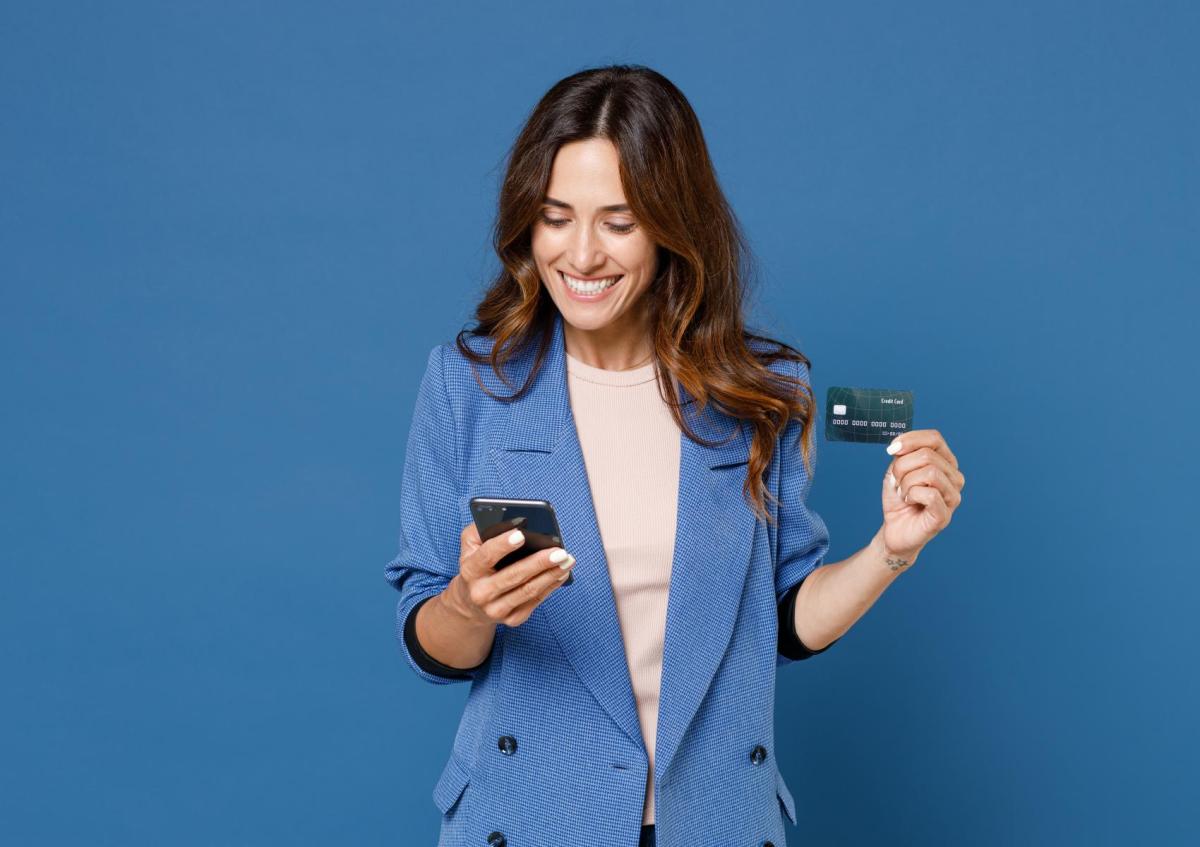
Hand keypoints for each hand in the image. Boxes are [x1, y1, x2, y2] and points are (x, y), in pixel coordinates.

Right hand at [445, 522, 576, 627]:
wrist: (471, 603)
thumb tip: (511, 520)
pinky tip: (561, 574)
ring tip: (566, 561)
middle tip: (560, 551)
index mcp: (470, 570)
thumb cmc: (477, 565)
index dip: (503, 545)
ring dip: (551, 575)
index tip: (521, 534)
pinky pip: (535, 601)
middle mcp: (481, 592)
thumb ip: (482, 529)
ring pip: (528, 591)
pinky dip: (551, 587)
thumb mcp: (471, 545)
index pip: (486, 556)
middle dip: (539, 562)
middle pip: (513, 576)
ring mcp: (496, 609)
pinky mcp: (511, 619)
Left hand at [880, 428, 965, 558]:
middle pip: (927, 455)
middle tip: (897, 482)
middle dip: (902, 467)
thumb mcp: (897, 470)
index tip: (891, 450)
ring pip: (929, 472)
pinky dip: (912, 495)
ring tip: (904, 494)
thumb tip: (900, 444)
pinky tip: (910, 502)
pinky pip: (930, 494)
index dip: (910, 439)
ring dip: (906, 483)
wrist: (893, 529)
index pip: (934, 438)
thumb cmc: (899, 498)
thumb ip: (903, 454)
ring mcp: (953, 497)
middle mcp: (955, 477)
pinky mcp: (945, 515)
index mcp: (945, 463)